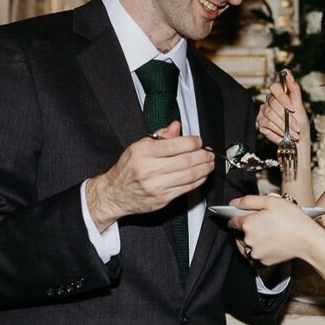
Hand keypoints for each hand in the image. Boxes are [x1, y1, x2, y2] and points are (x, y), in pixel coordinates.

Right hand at [86, 121, 213, 230]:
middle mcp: (149, 169)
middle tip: (209, 153)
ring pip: (188, 176)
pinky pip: (186, 189)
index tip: (199, 141)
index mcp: (143, 152)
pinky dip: (198, 181)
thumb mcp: (138, 146)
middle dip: (202, 155)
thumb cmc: (128, 168)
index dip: (192, 142)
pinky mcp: (162, 199)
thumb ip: (160, 136)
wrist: (114, 194)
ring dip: (204, 168)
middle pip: (185, 161)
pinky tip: (202, 175)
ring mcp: (156, 186)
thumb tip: (176, 126)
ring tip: (210, 163)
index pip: (175, 145)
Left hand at [228, 194, 320, 265]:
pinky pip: (257, 256)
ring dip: (253, 241)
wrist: (308, 240)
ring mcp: (256, 253)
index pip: (233, 221)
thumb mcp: (271, 202)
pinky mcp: (263, 262)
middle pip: (240, 234)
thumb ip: (249, 201)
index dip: (240, 217)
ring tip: (268, 234)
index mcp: (248, 224)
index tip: (248, 217)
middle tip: (265, 224)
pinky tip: (272, 243)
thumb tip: (234, 202)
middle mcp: (248, 241)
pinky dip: (261, 250)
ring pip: (247, 246)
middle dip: (248, 229)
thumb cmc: (292, 218)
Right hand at [257, 69, 308, 145]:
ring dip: (284, 125)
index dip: (282, 97)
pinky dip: (278, 129)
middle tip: (296, 125)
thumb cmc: (300, 120)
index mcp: (279, 94)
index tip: (292, 108)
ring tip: (293, 132)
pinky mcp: (260, 122)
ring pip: (270, 114)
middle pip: (273, 103)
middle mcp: (270, 100)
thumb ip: (294, 88)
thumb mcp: (300, 104)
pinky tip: (285, 134)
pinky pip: (267, 123)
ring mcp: (264, 111)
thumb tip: (288, 73)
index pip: (275, 87)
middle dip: (286, 116)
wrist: (298, 137)